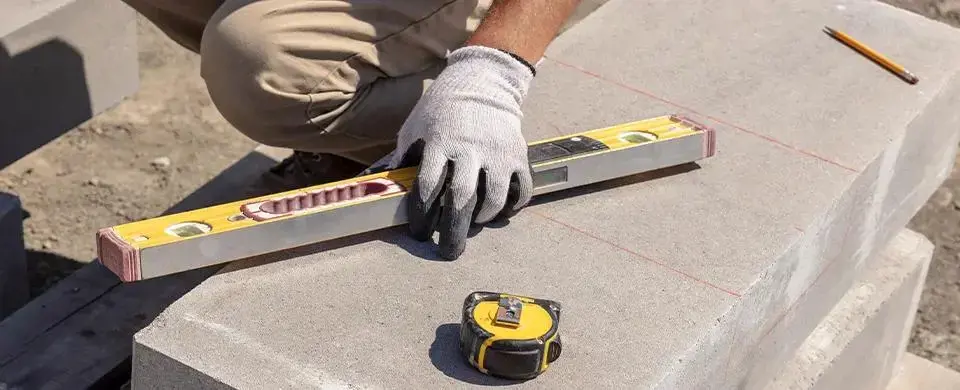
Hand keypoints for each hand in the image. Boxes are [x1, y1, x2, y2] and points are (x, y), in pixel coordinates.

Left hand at [389, 45, 535, 259]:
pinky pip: (522, 188)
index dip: (421, 215)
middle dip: (452, 230)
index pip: (427, 187)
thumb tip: (377, 185)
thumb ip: (402, 158)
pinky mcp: (518, 153)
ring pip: (494, 197)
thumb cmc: (441, 108)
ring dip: (483, 218)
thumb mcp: (414, 127)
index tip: (420, 232)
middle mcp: (469, 150)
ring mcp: (497, 153)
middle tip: (448, 252)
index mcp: (439, 143)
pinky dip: (514, 205)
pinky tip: (502, 212)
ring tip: (475, 224)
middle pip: (461, 199)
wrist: (482, 82)